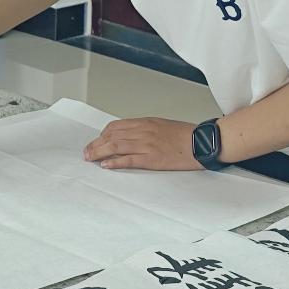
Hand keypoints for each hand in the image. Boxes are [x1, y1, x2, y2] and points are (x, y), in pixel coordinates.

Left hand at [83, 118, 200, 170]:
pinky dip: (115, 162)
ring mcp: (147, 145)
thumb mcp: (163, 126)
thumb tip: (133, 136)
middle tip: (86, 152)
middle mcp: (143, 131)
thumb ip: (147, 129)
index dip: (102, 135)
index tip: (96, 141)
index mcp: (146, 123)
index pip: (116, 126)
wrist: (202, 141)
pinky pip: (128, 160)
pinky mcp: (152, 159)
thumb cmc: (186, 135)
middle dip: (96, 144)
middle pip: (112, 136)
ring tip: (90, 159)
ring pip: (116, 146)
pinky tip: (106, 165)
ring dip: (99, 152)